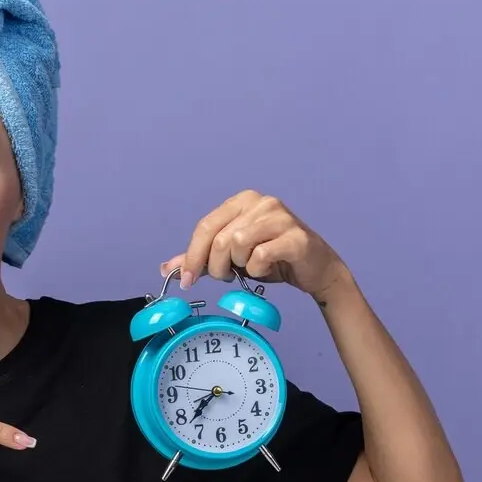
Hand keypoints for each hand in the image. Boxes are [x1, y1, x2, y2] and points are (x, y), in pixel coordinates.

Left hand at [161, 189, 346, 296]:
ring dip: (239, 266)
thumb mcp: (231, 258)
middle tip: (227, 277)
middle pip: (219, 238)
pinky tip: (267, 268)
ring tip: (249, 269)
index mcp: (241, 201)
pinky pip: (260, 255)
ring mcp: (280, 216)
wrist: (315, 269)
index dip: (192, 256)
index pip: (205, 226)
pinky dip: (258, 269)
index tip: (186, 280)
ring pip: (238, 245)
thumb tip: (167, 268)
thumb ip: (202, 259)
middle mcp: (260, 202)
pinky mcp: (296, 236)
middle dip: (217, 266)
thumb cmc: (272, 258)